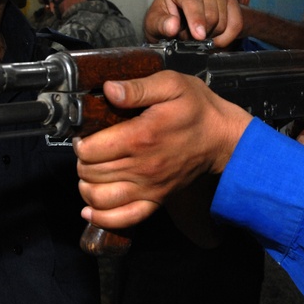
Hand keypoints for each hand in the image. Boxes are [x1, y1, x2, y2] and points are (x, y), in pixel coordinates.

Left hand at [74, 70, 251, 229]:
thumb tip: (108, 90)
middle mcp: (141, 167)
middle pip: (91, 174)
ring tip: (89, 174)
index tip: (84, 135)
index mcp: (140, 137)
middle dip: (82, 162)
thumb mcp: (171, 85)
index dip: (80, 143)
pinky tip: (91, 210)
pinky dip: (103, 218)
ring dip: (87, 188)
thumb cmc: (198, 110)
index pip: (90, 150)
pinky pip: (124, 218)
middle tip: (88, 151)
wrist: (223, 139)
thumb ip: (138, 88)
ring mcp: (149, 187)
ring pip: (100, 198)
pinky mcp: (156, 199)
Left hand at [143, 0, 242, 46]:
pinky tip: (216, 41)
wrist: (176, 16)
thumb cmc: (164, 18)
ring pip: (223, 19)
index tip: (199, 36)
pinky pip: (237, 21)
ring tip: (197, 34)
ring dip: (211, 35)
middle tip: (188, 37)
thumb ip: (161, 24)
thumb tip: (172, 26)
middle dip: (201, 32)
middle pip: (210, 12)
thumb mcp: (154, 24)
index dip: (196, 18)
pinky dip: (228, 36)